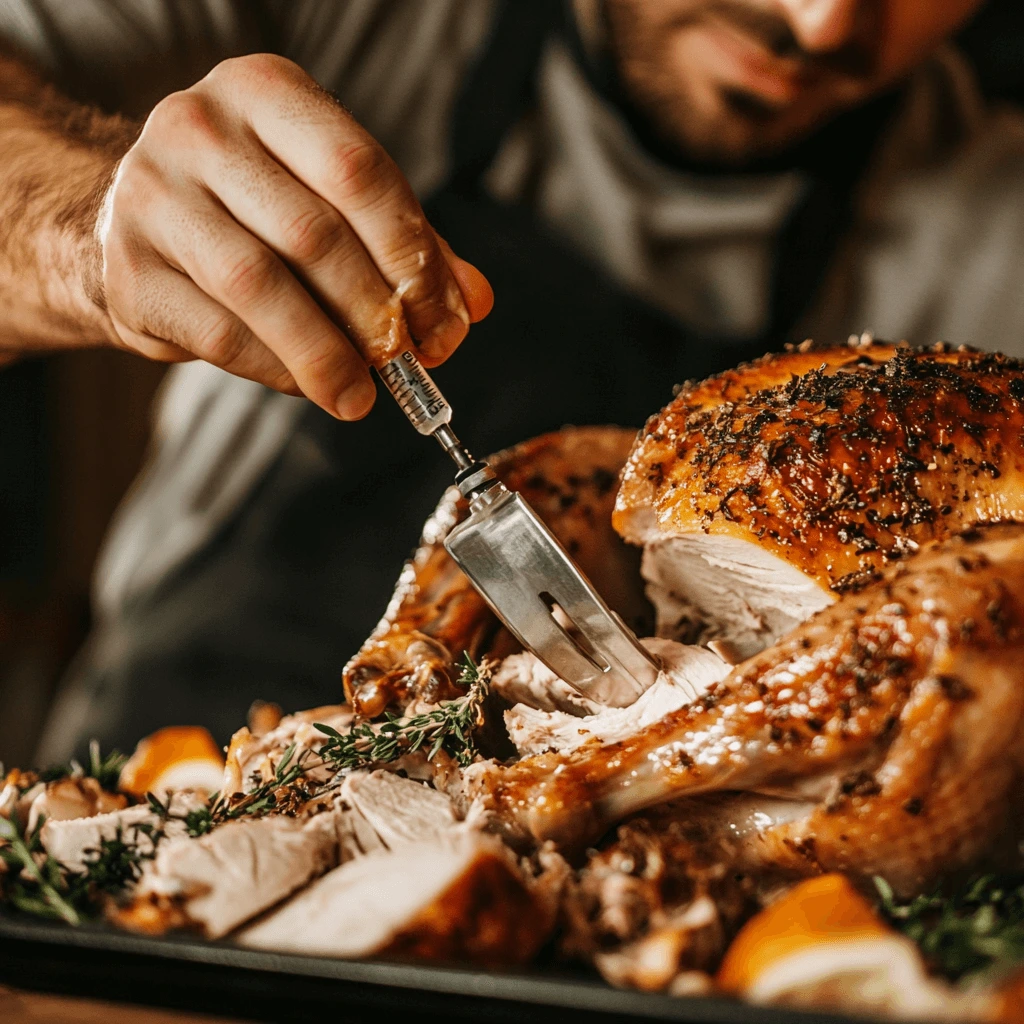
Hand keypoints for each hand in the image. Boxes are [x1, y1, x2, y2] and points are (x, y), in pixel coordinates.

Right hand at [96, 54, 492, 419]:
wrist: (131, 222)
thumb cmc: (253, 209)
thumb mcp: (332, 202)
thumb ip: (408, 246)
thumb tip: (472, 304)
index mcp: (265, 92)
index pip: (359, 171)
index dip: (412, 255)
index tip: (442, 320)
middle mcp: (199, 128)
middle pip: (314, 233)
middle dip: (374, 312)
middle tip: (406, 360)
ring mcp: (152, 195)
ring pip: (259, 285)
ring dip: (326, 353)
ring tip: (360, 395)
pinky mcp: (127, 270)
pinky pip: (220, 332)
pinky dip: (277, 368)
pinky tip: (307, 384)